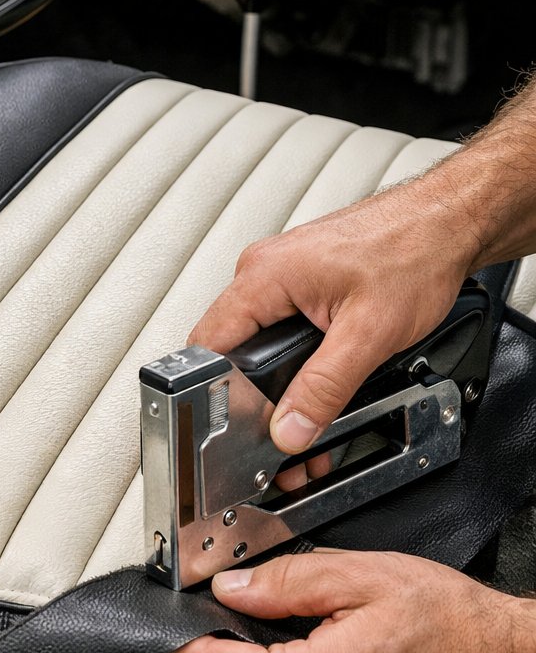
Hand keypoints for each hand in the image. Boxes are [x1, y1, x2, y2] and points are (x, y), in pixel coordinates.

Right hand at [188, 179, 476, 455]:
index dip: (216, 392)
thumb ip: (324, 388)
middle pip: (227, 345)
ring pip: (252, 335)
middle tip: (277, 426)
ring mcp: (278, 270)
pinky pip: (274, 320)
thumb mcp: (369, 335)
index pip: (207, 344)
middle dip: (246, 392)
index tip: (236, 424)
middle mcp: (262, 267)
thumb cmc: (414, 254)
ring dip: (270, 375)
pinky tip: (311, 371)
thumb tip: (289, 428)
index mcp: (263, 275)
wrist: (444, 223)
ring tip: (299, 404)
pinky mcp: (297, 276)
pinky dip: (287, 352)